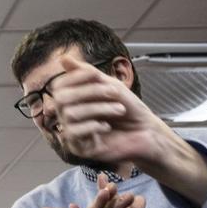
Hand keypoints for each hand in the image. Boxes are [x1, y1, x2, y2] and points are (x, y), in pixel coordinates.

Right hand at [52, 56, 169, 165]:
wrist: (147, 132)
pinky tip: (107, 126)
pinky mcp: (79, 148)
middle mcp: (69, 116)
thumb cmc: (130, 110)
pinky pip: (74, 132)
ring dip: (98, 108)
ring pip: (69, 114)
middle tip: (113, 93)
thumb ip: (87, 73)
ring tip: (119, 109)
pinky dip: (93, 126)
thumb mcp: (110, 85)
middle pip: (61, 98)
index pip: (59, 86)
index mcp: (74, 100)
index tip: (96, 75)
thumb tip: (63, 59)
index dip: (75, 77)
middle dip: (89, 92)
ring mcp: (73, 132)